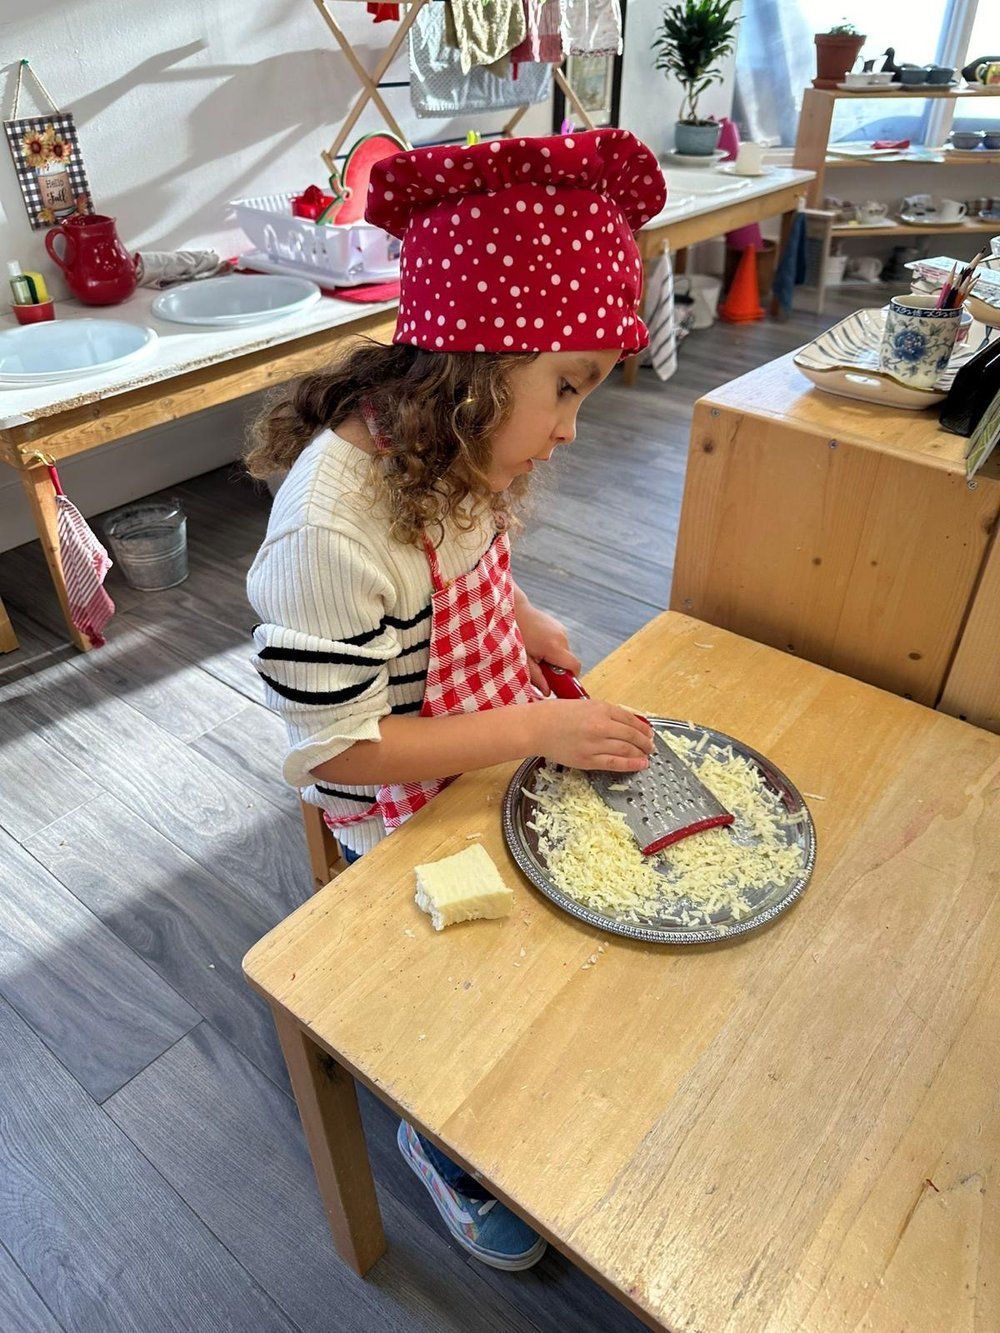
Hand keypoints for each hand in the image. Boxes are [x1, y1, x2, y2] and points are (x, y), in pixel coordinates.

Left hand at [514, 596, 580, 694]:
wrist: (515, 609)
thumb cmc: (516, 634)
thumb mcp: (524, 659)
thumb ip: (537, 677)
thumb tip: (548, 692)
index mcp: (554, 647)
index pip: (575, 667)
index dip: (571, 678)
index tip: (560, 683)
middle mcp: (562, 638)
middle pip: (569, 661)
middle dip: (558, 669)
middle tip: (540, 669)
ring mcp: (562, 630)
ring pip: (564, 653)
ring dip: (554, 658)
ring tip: (536, 655)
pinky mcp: (559, 626)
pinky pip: (560, 644)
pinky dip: (553, 649)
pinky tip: (538, 645)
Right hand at [531, 699, 653, 771]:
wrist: (536, 727)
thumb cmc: (555, 714)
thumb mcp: (583, 705)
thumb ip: (603, 713)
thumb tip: (624, 723)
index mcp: (601, 708)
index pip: (630, 719)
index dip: (643, 728)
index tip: (648, 733)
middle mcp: (601, 725)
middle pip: (632, 735)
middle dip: (645, 742)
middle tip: (650, 746)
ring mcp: (596, 744)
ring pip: (626, 749)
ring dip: (640, 753)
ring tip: (646, 756)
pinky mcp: (588, 759)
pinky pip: (615, 763)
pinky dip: (630, 764)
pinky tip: (640, 764)